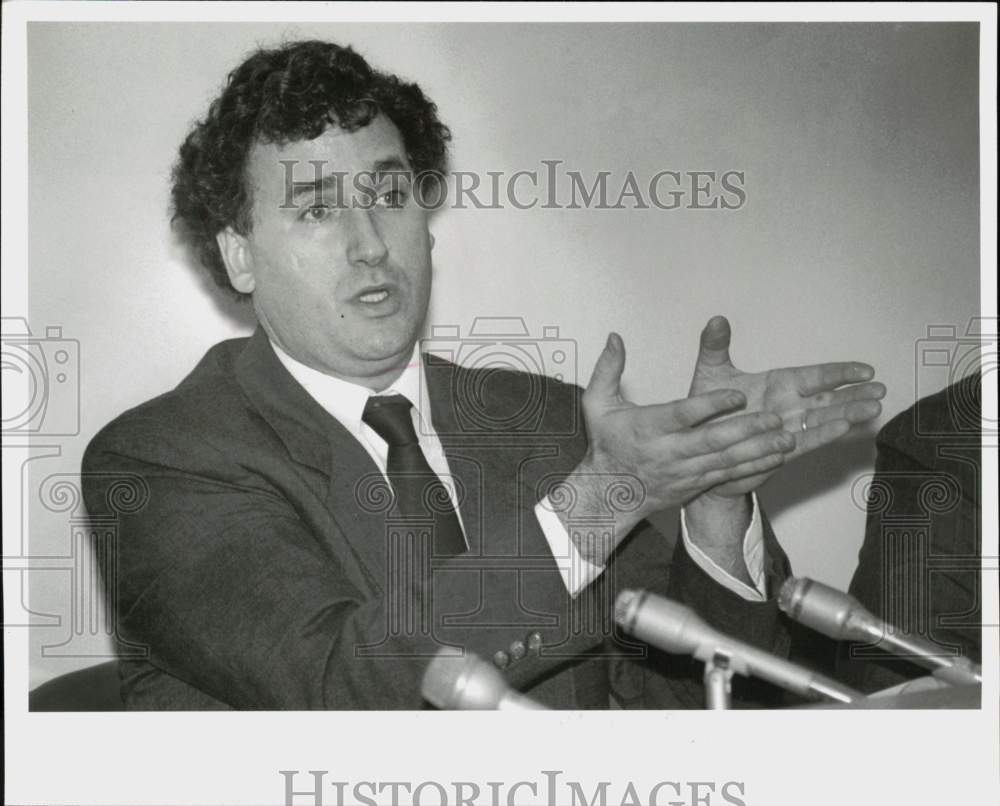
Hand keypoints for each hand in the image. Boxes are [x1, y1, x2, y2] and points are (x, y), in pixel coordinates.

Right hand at [558, 333, 794, 564]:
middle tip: (776, 417)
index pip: (682, 416)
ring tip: (787, 437)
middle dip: (746, 430)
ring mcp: (685, 471)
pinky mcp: (696, 483)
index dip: (710, 406)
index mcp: (648, 428)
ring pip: (726, 461)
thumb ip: (607, 369)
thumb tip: (615, 337)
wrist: (610, 493)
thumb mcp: (597, 406)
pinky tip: (777, 456)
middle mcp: (669, 452)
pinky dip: (755, 467)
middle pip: (711, 441)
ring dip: (759, 450)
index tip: (737, 394)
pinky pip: (729, 475)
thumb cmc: (607, 443)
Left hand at [689, 315, 885, 497]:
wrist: (697, 448)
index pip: (815, 376)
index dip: (840, 373)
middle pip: (828, 398)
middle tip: (882, 388)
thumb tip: (716, 319)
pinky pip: (805, 441)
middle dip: (854, 394)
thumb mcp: (710, 374)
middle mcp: (787, 406)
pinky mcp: (779, 449)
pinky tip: (845, 429)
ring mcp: (786, 428)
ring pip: (823, 420)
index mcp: (777, 384)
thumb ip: (715, 346)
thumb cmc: (706, 411)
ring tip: (874, 408)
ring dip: (848, 414)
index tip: (866, 369)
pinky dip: (823, 435)